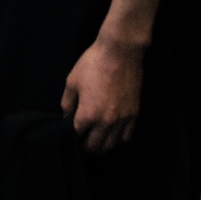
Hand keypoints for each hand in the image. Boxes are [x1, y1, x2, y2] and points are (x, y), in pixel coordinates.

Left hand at [60, 36, 143, 153]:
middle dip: (84, 147)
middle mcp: (106, 122)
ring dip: (101, 147)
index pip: (76, 136)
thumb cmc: (93, 63)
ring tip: (95, 143)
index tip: (68, 134)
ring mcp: (122, 120)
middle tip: (80, 143)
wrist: (120, 52)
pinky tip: (112, 136)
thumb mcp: (72, 80)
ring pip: (111, 146)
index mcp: (88, 114)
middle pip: (93, 147)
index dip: (70, 136)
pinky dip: (117, 140)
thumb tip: (66, 116)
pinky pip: (126, 137)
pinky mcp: (134, 115)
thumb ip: (67, 102)